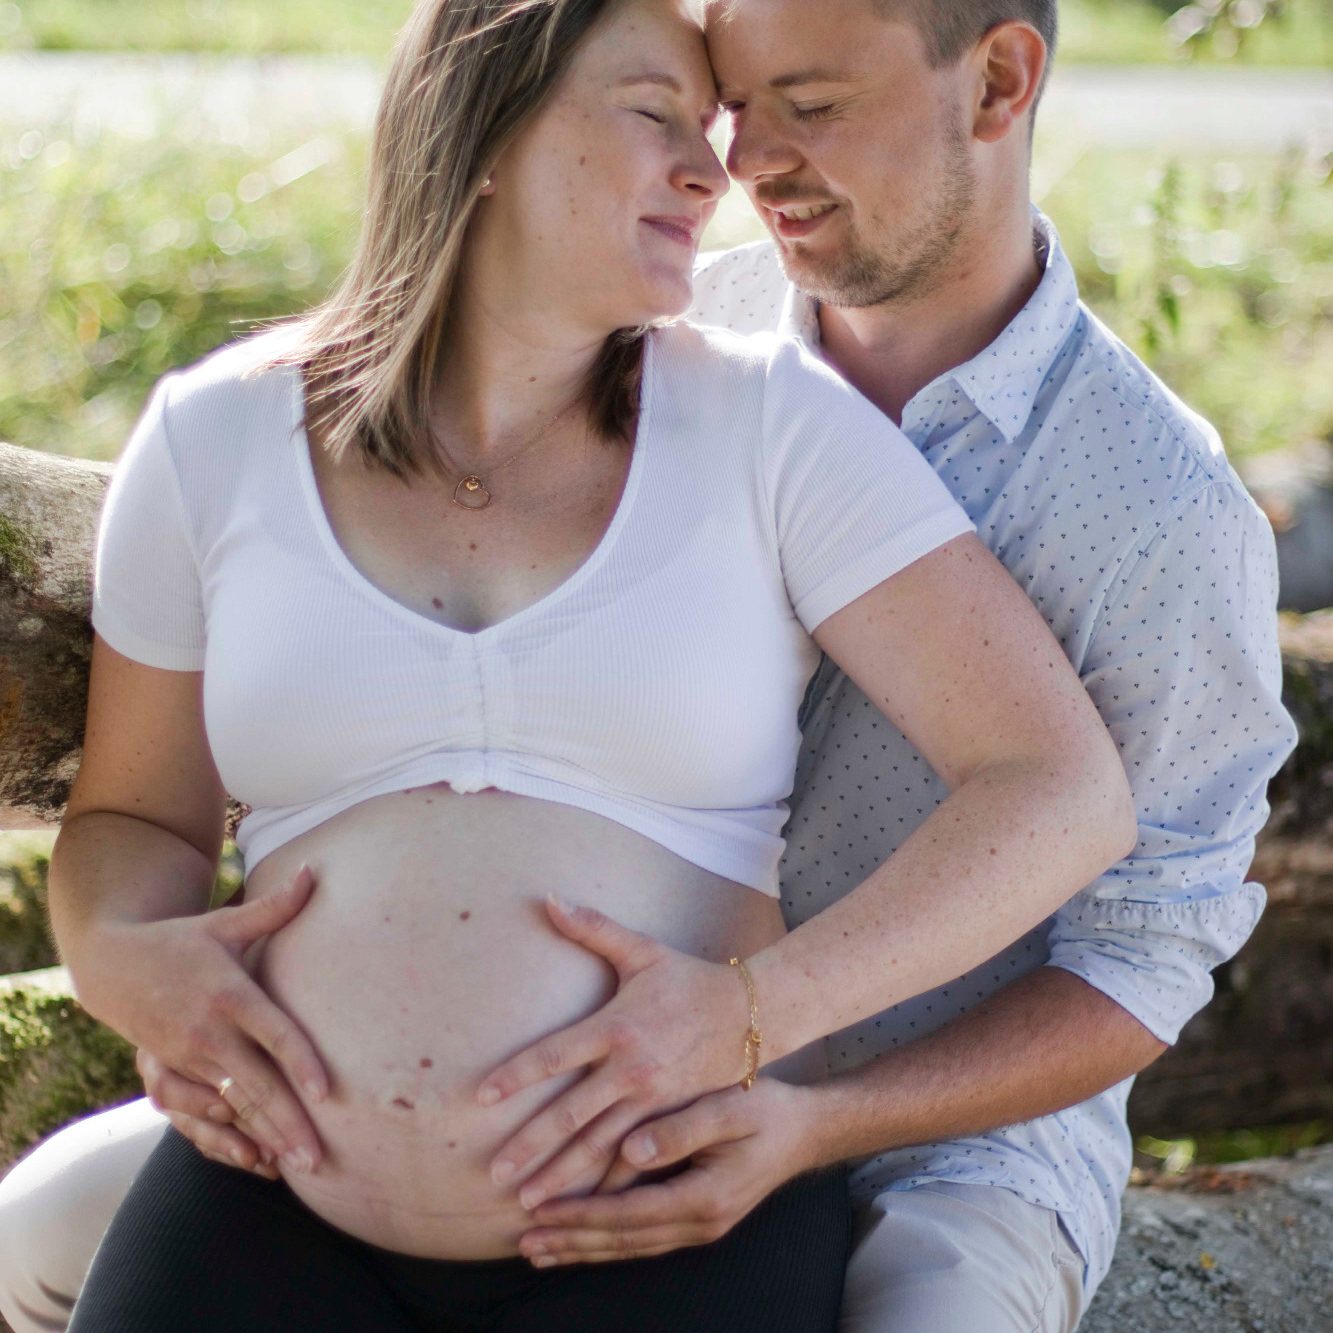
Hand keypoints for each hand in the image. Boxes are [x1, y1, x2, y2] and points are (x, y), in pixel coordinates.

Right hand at [80, 865, 328, 1174]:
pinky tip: (255, 1159)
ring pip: (230, 1108)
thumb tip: (314, 872)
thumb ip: (274, 907)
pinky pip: (198, 1117)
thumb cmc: (182, 941)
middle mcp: (208, 1034)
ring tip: (294, 1166)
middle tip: (320, 1159)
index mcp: (229, 994)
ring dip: (261, 1138)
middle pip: (256, 1084)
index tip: (327, 1093)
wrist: (113, 965)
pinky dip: (225, 1140)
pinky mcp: (168, 1076)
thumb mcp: (225, 923)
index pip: (273, 1033)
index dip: (301, 1062)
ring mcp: (186, 1060)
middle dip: (288, 1123)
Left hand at [478, 896, 757, 1209]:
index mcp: (615, 1027)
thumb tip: (549, 898)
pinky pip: (635, 1160)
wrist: (752, 1012)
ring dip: (562, 1176)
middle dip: (530, 1146)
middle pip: (570, 1114)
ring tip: (527, 1204)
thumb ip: (593, 928)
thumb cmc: (689, 979)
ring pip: (599, 1147)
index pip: (554, 1054)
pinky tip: (584, 1209)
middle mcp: (631, 1069)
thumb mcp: (642, 951)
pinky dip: (607, 1185)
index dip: (516, 1075)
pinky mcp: (671, 1120)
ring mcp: (653, 1101)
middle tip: (494, 1175)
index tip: (480, 1097)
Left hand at [517, 1079, 823, 1263]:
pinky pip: (643, 1237)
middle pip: (623, 1240)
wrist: (805, 1130)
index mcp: (704, 1197)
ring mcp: (700, 1226)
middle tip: (524, 1242)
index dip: (581, 1215)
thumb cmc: (767, 1110)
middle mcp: (700, 1222)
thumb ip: (682, 1129)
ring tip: (539, 1250)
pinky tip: (583, 1239)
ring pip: (630, 1245)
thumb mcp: (729, 1109)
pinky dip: (607, 1240)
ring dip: (584, 1248)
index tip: (539, 1211)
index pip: (628, 1214)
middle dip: (571, 1241)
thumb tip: (632, 1148)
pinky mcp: (697, 1217)